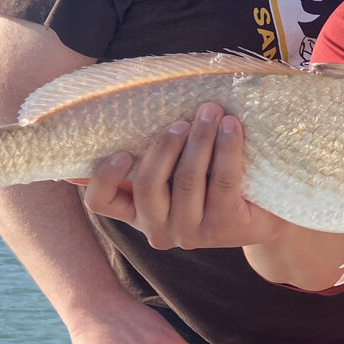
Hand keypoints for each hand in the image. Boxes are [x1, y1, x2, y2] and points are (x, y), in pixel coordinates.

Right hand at [85, 102, 287, 251]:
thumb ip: (140, 163)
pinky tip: (231, 126)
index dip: (104, 177)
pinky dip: (227, 148)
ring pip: (187, 181)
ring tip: (211, 111)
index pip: (101, 202)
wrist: (265, 213)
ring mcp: (192, 232)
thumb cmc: (209, 183)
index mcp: (137, 213)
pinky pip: (223, 181)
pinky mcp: (225, 227)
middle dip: (164, 146)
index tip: (121, 151)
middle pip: (148, 185)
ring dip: (200, 140)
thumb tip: (79, 157)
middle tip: (182, 121)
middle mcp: (159, 229)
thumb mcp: (172, 175)